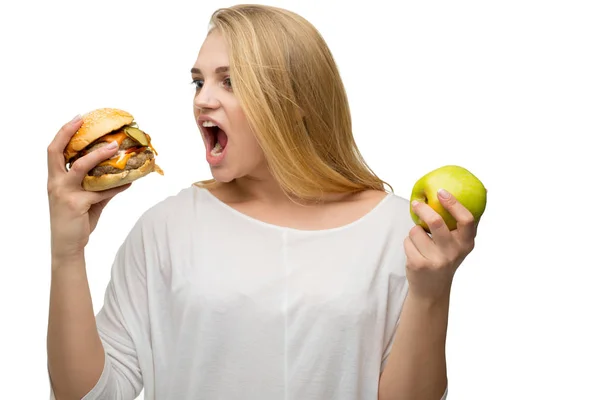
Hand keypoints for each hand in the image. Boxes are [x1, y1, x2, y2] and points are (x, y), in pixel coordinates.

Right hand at [47, 115, 130, 262]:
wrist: (68, 245)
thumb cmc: (76, 220)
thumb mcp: (86, 200)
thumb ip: (100, 186)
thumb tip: (124, 177)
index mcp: (55, 178)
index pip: (54, 150)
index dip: (64, 133)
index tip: (78, 118)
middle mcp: (56, 183)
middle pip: (56, 151)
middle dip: (69, 134)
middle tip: (86, 121)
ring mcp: (65, 193)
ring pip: (81, 167)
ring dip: (99, 155)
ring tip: (115, 147)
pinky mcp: (77, 204)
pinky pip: (102, 191)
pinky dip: (118, 185)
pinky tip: (130, 181)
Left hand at [403, 189, 477, 301]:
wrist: (432, 290)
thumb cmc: (446, 257)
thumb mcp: (461, 243)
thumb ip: (467, 221)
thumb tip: (486, 189)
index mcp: (466, 243)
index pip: (467, 220)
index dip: (455, 203)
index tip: (442, 192)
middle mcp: (453, 253)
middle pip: (436, 222)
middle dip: (423, 209)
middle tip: (416, 203)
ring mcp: (436, 260)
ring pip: (416, 230)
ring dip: (414, 231)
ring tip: (421, 242)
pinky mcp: (419, 265)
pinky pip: (407, 241)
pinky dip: (408, 242)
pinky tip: (416, 252)